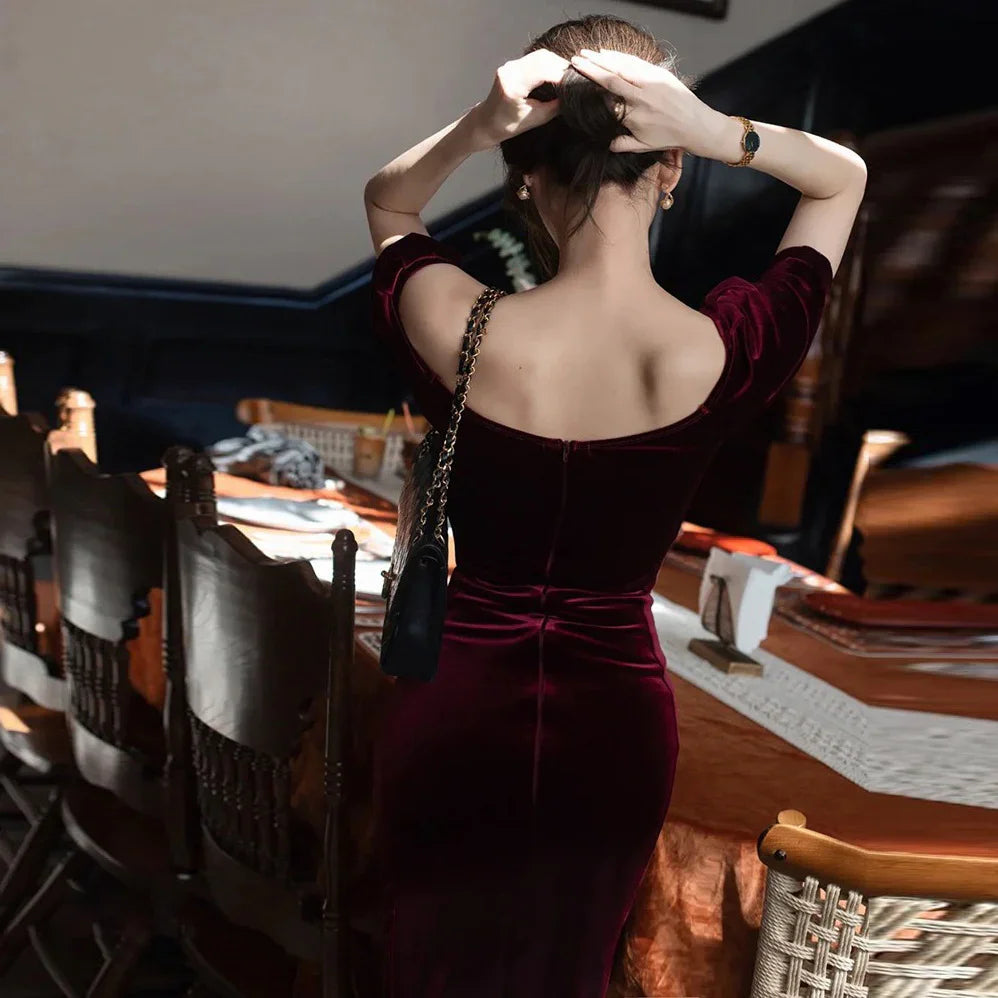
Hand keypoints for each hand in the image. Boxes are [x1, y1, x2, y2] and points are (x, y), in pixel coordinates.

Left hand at [470, 49, 568, 148]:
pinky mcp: (512, 65)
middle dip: (562, 66)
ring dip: (556, 63)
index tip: (576, 83)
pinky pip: (534, 59)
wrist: (485, 122)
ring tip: (568, 76)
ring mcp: (510, 66)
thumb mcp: (535, 119)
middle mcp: (510, 71)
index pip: (544, 71)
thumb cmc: (507, 126)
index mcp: (513, 86)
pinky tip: (557, 73)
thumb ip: (555, 106)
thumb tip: (573, 95)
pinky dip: (548, 64)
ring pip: (540, 56)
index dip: (563, 75)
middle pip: (543, 58)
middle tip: (576, 77)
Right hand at [568, 49, 716, 156]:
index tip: (577, 84)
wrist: (697, 125)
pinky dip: (620, 57)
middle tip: (574, 61)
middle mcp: (641, 98)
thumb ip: (622, 145)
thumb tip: (605, 144)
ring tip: (585, 53)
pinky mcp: (660, 74)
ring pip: (622, 66)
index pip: (607, 101)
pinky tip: (607, 53)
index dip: (591, 90)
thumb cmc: (669, 138)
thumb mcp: (644, 147)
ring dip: (602, 58)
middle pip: (610, 79)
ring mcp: (651, 83)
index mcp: (634, 116)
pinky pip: (636, 63)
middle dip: (591, 68)